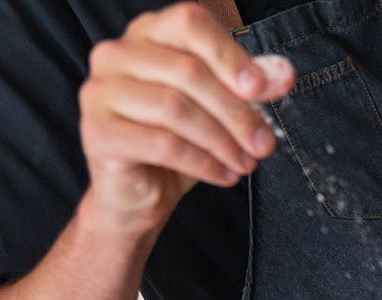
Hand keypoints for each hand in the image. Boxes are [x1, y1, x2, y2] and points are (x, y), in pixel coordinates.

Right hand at [78, 2, 295, 231]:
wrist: (139, 194)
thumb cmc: (178, 144)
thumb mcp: (220, 111)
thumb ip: (248, 88)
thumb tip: (284, 75)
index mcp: (147, 34)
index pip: (191, 23)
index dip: (230, 55)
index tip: (261, 89)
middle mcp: (116, 54)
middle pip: (189, 71)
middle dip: (236, 112)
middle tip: (264, 144)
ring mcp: (100, 91)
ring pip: (176, 108)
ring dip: (222, 141)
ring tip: (246, 163)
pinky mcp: (98, 132)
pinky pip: (163, 144)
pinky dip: (203, 162)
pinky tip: (225, 175)